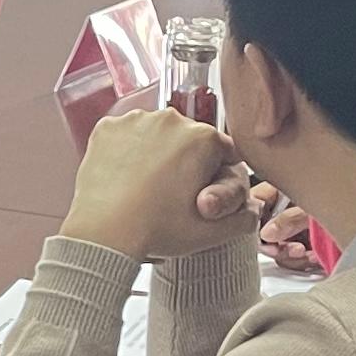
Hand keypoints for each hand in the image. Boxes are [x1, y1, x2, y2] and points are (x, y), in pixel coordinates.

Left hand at [62, 104, 254, 261]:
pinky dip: (126, 150)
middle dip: (185, 162)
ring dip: (155, 153)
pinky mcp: (107, 127)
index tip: (201, 192)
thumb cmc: (155, 231)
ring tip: (147, 187)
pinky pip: (125, 135)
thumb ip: (245, 217)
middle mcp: (171, 119)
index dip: (215, 174)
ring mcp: (136, 120)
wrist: (103, 235)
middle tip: (172, 193)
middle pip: (188, 140)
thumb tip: (253, 206)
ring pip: (156, 134)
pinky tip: (126, 176)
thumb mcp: (212, 232)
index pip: (222, 151)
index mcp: (204, 138)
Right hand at [244, 178, 321, 276]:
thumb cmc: (352, 198)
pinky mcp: (314, 248)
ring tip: (302, 252)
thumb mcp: (318, 205)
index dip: (253, 214)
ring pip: (279, 247)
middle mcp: (293, 209)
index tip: (258, 227)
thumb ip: (290, 218)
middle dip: (272, 241)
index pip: (258, 200)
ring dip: (287, 253)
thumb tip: (267, 233)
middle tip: (281, 246)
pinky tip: (312, 256)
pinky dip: (302, 260)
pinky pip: (297, 259)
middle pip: (265, 228)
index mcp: (289, 190)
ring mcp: (303, 229)